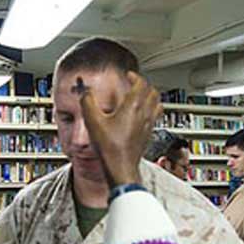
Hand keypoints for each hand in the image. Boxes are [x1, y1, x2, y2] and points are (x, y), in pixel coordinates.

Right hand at [79, 71, 161, 186]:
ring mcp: (148, 125)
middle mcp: (144, 114)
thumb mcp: (92, 121)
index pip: (141, 84)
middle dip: (144, 85)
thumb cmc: (110, 147)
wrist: (121, 168)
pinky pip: (155, 117)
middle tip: (135, 84)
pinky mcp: (148, 135)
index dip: (135, 77)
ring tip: (142, 97)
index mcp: (133, 106)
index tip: (128, 75)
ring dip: (151, 97)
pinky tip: (141, 116)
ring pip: (157, 104)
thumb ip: (88, 102)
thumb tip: (86, 93)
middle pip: (153, 92)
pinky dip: (151, 111)